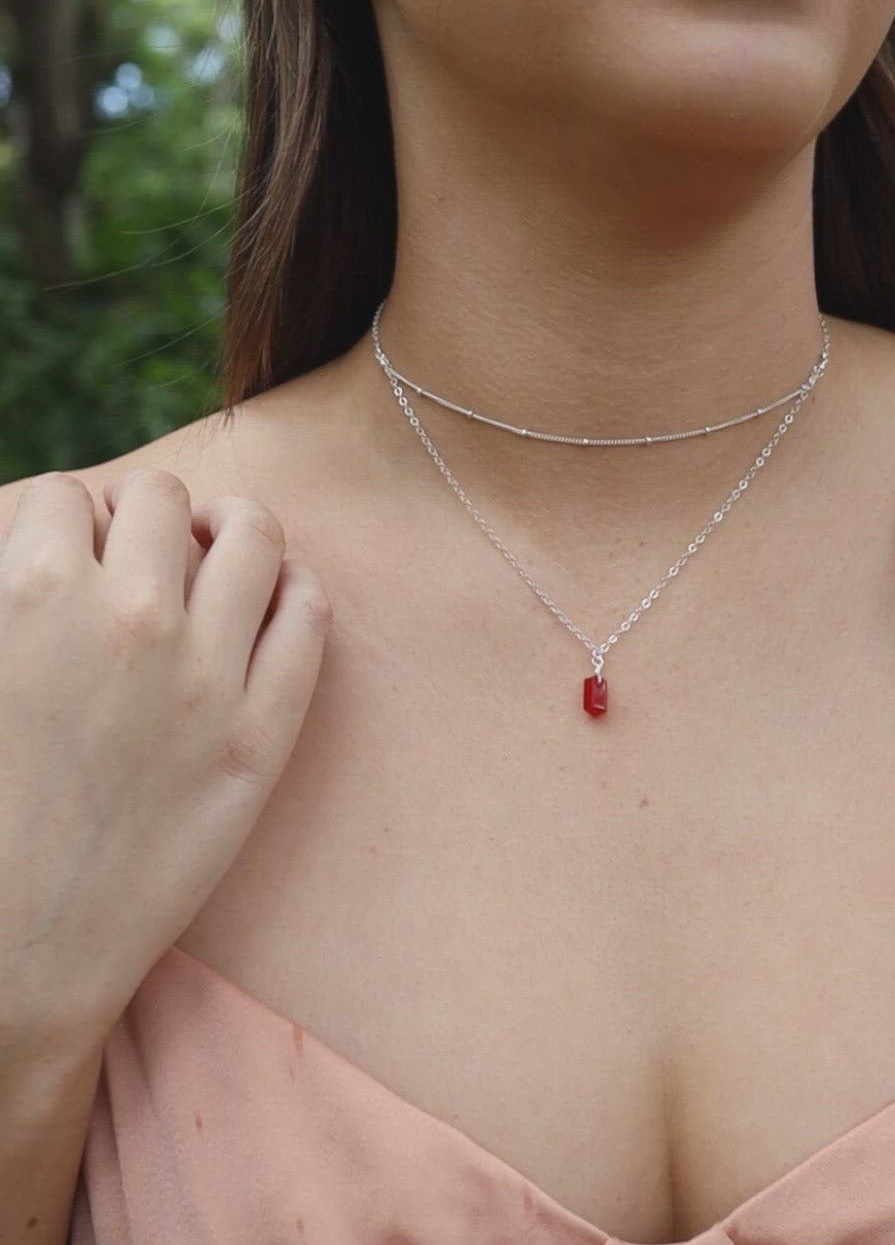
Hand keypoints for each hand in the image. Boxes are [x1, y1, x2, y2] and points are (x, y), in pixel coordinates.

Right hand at [0, 468, 332, 1054]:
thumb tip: (49, 545)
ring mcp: (209, 677)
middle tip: (137, 556)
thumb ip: (9, 595)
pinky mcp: (263, 736)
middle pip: (161, 500)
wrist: (12, 953)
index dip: (62, 523)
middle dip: (141, 517)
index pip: (63, 498)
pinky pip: (307, 619)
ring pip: (252, 535)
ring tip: (212, 553)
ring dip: (228, 529)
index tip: (69, 554)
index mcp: (32, 596)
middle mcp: (131, 619)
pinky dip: (293, 589)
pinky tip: (272, 598)